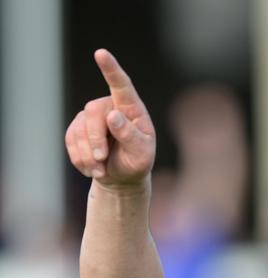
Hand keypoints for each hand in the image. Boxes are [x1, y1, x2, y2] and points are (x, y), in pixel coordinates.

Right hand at [65, 49, 155, 185]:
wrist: (121, 177)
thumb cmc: (137, 161)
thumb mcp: (141, 154)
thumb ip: (130, 136)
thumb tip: (112, 116)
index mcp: (130, 108)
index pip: (121, 85)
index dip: (110, 69)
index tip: (101, 53)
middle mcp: (109, 106)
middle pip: (93, 112)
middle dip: (95, 139)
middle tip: (102, 159)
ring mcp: (91, 117)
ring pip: (79, 129)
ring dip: (88, 154)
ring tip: (101, 169)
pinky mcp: (77, 129)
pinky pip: (70, 140)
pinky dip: (80, 159)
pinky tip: (92, 168)